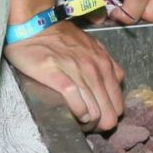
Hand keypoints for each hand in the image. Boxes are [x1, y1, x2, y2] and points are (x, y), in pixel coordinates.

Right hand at [4, 21, 125, 129]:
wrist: (34, 25)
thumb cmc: (60, 38)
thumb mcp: (91, 47)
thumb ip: (105, 65)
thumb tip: (114, 84)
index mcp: (105, 64)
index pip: (119, 105)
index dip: (109, 117)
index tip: (97, 120)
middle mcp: (96, 68)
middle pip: (109, 113)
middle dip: (100, 125)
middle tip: (86, 126)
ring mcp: (78, 72)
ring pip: (95, 113)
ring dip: (87, 124)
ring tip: (77, 123)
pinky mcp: (58, 75)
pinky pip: (77, 104)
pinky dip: (77, 114)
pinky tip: (71, 114)